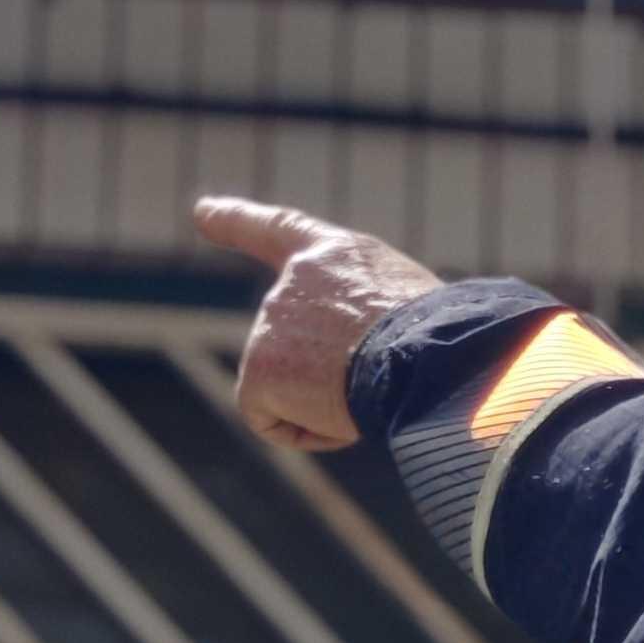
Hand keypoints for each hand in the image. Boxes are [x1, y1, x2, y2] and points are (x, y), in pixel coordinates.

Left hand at [194, 194, 443, 451]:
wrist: (426, 356)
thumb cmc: (441, 339)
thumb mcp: (408, 307)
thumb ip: (363, 319)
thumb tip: (352, 375)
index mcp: (335, 255)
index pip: (280, 230)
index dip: (237, 220)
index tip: (201, 212)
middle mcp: (291, 282)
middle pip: (297, 347)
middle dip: (328, 374)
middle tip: (381, 374)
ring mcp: (268, 325)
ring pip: (293, 388)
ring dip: (331, 401)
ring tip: (373, 387)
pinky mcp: (258, 370)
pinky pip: (274, 419)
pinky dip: (310, 430)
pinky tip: (345, 416)